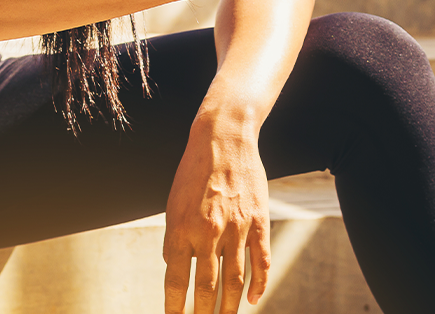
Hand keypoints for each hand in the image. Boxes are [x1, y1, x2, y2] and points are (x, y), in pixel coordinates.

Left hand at [163, 119, 271, 313]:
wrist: (223, 138)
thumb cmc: (194, 170)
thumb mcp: (173, 203)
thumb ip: (175, 236)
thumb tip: (173, 266)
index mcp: (181, 227)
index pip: (175, 280)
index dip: (174, 306)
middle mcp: (208, 232)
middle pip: (205, 287)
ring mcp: (236, 228)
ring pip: (233, 281)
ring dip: (228, 308)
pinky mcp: (258, 222)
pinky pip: (261, 261)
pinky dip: (258, 285)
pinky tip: (252, 301)